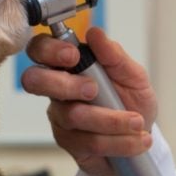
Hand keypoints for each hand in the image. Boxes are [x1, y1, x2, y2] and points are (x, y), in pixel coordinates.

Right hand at [21, 28, 156, 175]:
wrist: (141, 137)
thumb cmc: (132, 101)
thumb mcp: (133, 76)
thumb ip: (114, 55)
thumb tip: (95, 33)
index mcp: (68, 65)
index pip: (40, 49)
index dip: (48, 50)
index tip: (73, 56)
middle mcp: (57, 89)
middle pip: (33, 81)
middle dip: (64, 84)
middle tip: (93, 89)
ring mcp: (60, 117)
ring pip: (72, 115)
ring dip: (111, 119)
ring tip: (137, 122)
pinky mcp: (68, 142)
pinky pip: (88, 141)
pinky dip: (118, 141)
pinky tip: (135, 140)